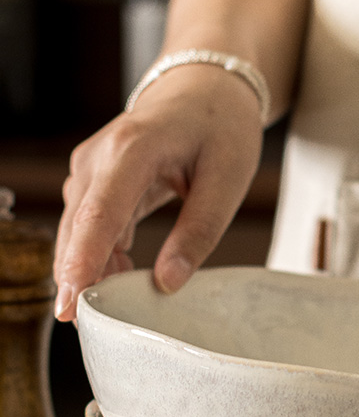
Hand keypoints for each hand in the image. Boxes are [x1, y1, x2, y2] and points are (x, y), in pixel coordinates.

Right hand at [53, 64, 264, 320]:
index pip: (98, 214)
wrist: (206, 86)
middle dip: (78, 280)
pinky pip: (91, 226)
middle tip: (91, 330)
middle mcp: (99, 158)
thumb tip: (168, 284)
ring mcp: (92, 168)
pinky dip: (102, 256)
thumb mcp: (227, 179)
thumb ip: (198, 232)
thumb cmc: (221, 125)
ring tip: (114, 311)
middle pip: (78, 228)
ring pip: (79, 231)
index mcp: (133, 149)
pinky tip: (120, 280)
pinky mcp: (98, 180)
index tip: (73, 304)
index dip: (83, 263)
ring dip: (91, 271)